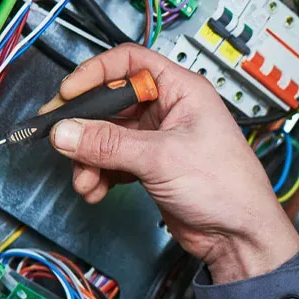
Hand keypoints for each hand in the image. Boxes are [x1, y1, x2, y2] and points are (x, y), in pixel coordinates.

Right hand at [46, 46, 298, 282]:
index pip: (129, 62)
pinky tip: (95, 189)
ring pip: (106, 136)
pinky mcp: (149, 166)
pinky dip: (98, 174)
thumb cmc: (228, 187)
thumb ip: (109, 144)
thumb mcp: (161, 157)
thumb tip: (67, 131)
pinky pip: (111, 161)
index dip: (96, 73)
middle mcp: (167, 109)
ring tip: (84, 178)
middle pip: (111, 102)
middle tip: (59, 137)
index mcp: (180, 90)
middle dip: (84, 124)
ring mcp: (156, 139)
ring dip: (88, 157)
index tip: (69, 93)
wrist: (239, 235)